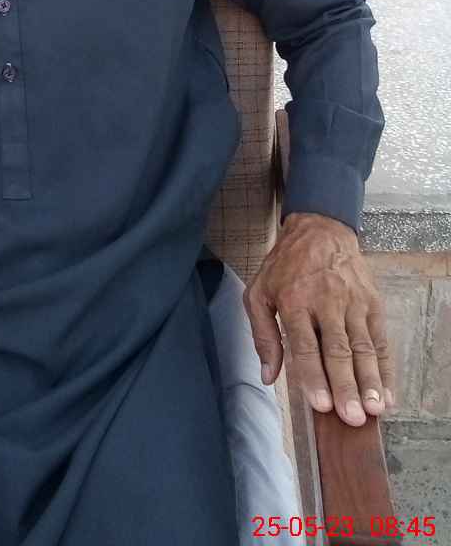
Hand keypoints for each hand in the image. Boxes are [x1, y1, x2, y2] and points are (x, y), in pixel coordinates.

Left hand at [243, 212, 394, 426]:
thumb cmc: (285, 267)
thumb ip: (263, 335)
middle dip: (345, 386)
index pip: (304, 345)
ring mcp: (352, 302)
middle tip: (351, 416)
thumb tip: (267, 376)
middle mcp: (326, 301)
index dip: (313, 376)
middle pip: (337, 349)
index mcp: (294, 300)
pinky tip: (387, 392)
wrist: (320, 230)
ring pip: (363, 347)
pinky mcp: (372, 303)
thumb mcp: (260, 292)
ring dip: (369, 381)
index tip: (321, 404)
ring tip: (372, 409)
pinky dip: (385, 368)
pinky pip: (379, 340)